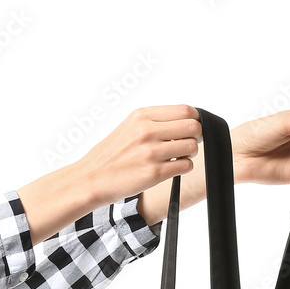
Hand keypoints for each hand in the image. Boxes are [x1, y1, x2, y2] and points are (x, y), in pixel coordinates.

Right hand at [76, 103, 201, 206]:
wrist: (92, 177)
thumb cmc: (112, 154)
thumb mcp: (130, 126)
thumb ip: (155, 121)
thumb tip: (186, 120)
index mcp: (142, 116)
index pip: (185, 110)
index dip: (195, 120)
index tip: (191, 128)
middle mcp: (147, 131)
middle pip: (193, 127)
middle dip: (197, 136)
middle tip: (188, 143)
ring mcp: (151, 152)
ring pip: (192, 147)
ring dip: (190, 153)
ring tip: (178, 156)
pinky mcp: (154, 173)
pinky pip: (185, 166)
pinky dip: (184, 167)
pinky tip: (172, 168)